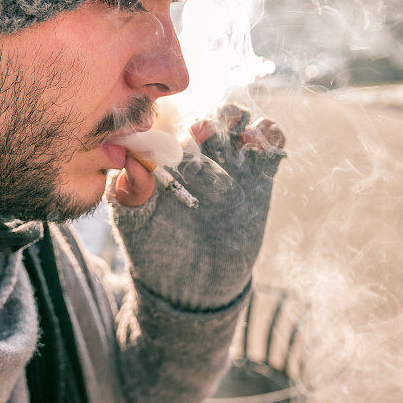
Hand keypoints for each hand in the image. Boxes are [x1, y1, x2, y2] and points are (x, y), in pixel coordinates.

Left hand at [108, 103, 286, 310]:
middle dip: (217, 115)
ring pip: (245, 123)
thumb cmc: (154, 250)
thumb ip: (130, 192)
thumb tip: (133, 160)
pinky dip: (272, 135)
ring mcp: (233, 166)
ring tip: (243, 140)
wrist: (191, 287)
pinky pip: (271, 147)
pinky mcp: (260, 180)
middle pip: (216, 115)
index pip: (178, 119)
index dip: (179, 117)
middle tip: (208, 132)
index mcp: (170, 156)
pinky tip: (259, 147)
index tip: (182, 132)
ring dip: (246, 121)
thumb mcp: (133, 222)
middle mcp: (203, 154)